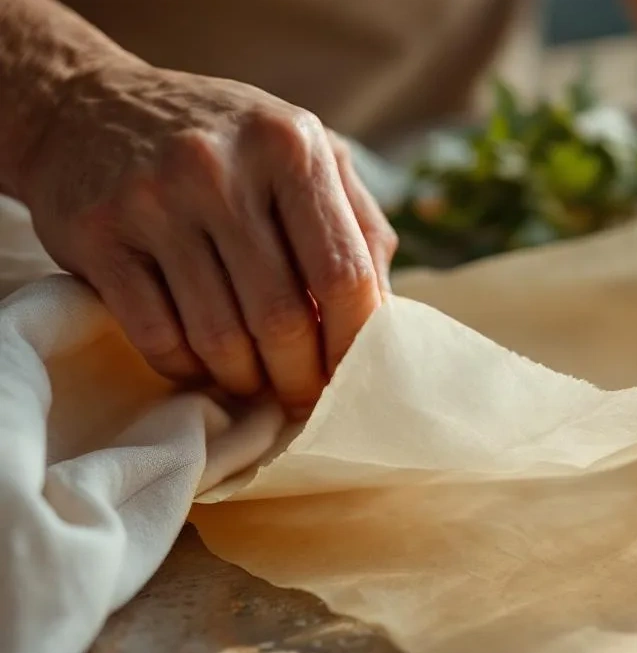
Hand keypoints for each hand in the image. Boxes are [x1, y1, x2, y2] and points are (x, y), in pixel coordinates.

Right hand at [16, 61, 397, 410]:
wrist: (82, 104)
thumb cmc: (222, 142)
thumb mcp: (303, 153)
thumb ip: (357, 225)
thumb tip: (387, 319)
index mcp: (290, 147)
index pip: (343, 274)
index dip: (353, 343)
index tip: (355, 377)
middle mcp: (220, 170)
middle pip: (282, 318)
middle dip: (299, 376)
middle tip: (303, 396)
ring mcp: (154, 201)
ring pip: (219, 337)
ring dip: (244, 378)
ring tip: (254, 380)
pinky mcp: (97, 236)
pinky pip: (156, 336)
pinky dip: (186, 367)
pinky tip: (200, 362)